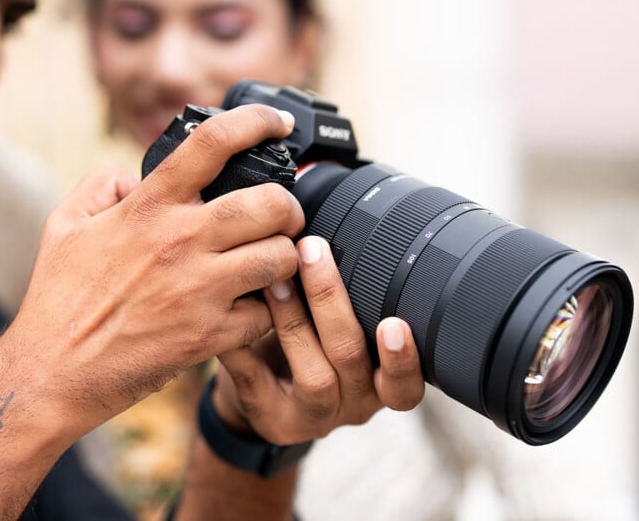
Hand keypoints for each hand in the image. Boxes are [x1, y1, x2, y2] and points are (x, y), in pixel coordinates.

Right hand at [6, 105, 304, 439]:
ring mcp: (199, 289)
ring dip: (286, 258)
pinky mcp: (209, 335)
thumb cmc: (58, 299)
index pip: (213, 143)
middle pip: (271, 203)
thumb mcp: (65, 224)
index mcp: (149, 206)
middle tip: (284, 217)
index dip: (256, 122)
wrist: (52, 372)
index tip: (278, 123)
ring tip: (272, 263)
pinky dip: (266, 311)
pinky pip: (265, 314)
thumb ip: (103, 185)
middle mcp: (180, 240)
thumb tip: (135, 175)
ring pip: (281, 258)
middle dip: (290, 207)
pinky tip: (251, 309)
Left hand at [214, 235, 424, 444]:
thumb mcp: (342, 326)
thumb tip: (334, 217)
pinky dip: (243, 348)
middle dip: (331, 301)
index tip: (394, 322)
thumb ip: (354, 292)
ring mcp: (315, 417)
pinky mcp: (273, 420)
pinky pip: (256, 383)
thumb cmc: (316, 347)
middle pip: (352, 358)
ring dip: (294, 320)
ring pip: (314, 375)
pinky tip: (232, 315)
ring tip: (274, 279)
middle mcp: (356, 404)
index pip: (406, 386)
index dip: (404, 358)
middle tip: (312, 251)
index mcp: (382, 383)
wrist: (272, 394)